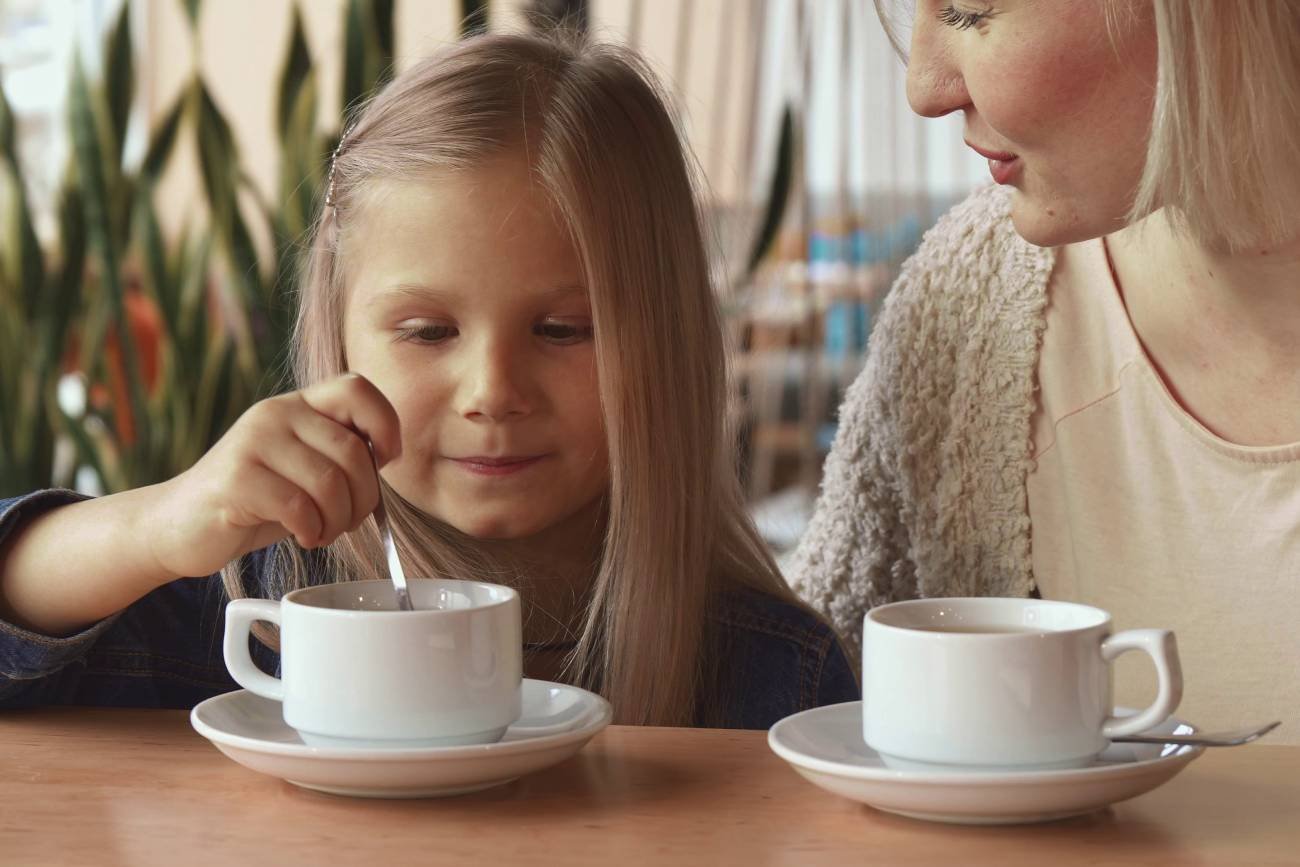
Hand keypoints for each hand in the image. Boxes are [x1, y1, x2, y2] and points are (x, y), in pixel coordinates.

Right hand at [145, 373, 400, 579]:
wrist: (181, 525)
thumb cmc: (257, 500)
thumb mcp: (304, 467)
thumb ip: (340, 453)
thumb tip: (388, 456)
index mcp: (298, 404)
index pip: (357, 388)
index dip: (385, 424)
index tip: (385, 461)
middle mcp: (276, 413)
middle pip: (354, 451)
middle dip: (363, 498)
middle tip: (347, 521)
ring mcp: (253, 442)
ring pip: (330, 482)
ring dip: (338, 520)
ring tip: (322, 531)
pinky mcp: (236, 478)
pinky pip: (299, 506)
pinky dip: (312, 530)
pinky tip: (304, 536)